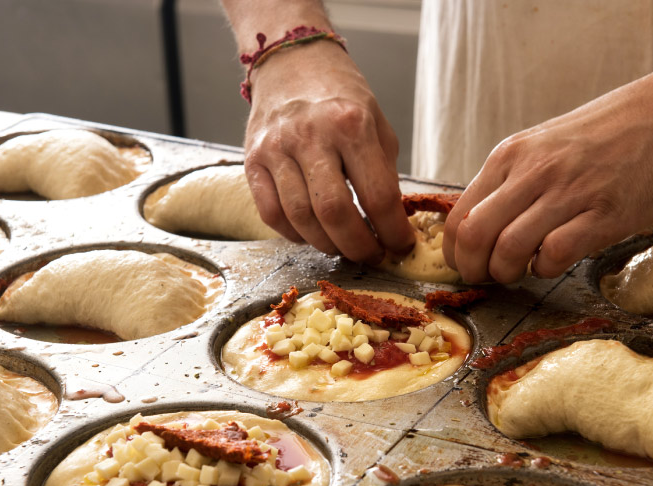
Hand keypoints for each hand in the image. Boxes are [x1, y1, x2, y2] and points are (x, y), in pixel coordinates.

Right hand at [242, 41, 414, 264]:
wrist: (292, 63)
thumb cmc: (340, 98)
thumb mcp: (377, 124)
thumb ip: (383, 173)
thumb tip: (390, 225)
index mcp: (351, 124)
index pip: (378, 195)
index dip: (392, 232)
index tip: (400, 246)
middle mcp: (311, 136)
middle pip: (334, 213)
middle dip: (358, 246)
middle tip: (370, 255)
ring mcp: (276, 149)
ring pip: (301, 219)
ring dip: (327, 245)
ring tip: (343, 247)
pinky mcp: (253, 161)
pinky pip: (271, 214)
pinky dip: (294, 234)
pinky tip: (311, 233)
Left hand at [442, 86, 652, 283]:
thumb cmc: (599, 139)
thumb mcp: (538, 148)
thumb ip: (507, 184)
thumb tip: (475, 231)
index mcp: (509, 157)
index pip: (459, 216)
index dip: (456, 253)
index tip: (466, 265)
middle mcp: (532, 172)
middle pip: (475, 235)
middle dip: (474, 269)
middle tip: (487, 277)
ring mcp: (568, 192)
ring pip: (509, 249)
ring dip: (509, 272)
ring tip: (522, 270)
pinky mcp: (604, 214)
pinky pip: (555, 254)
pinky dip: (546, 268)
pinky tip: (554, 261)